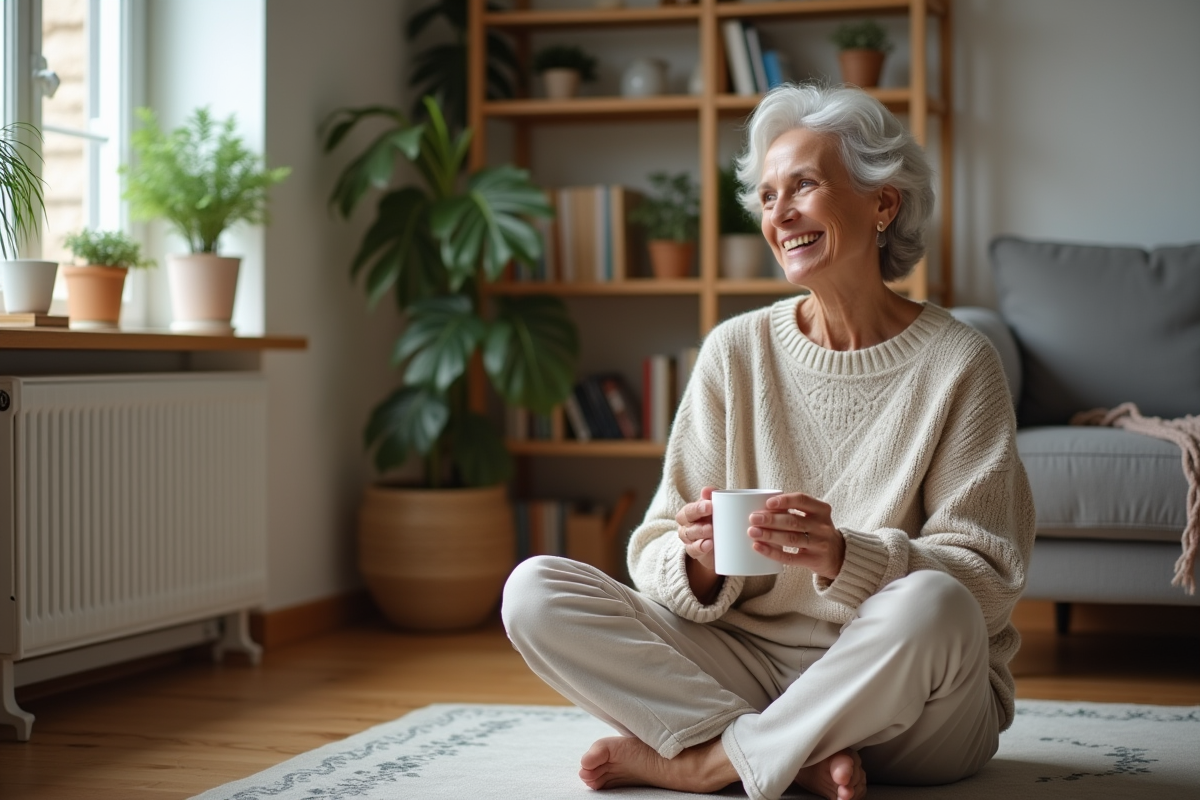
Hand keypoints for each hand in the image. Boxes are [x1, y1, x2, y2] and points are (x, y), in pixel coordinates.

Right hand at [676, 487, 722, 601]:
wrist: (717, 544)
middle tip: (712, 522)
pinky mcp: (694, 552)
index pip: (689, 509)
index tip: (710, 505)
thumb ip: (712, 498)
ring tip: (712, 532)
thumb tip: (707, 490)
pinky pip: (693, 550)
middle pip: (687, 522)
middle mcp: (685, 525)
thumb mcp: (715, 509)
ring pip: (689, 535)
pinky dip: (700, 547)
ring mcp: (688, 539)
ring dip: (701, 533)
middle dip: (699, 520)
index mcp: (689, 513)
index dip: (698, 508)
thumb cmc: (714, 521)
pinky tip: (709, 544)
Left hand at [747, 492, 844, 580]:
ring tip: (752, 532)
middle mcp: (822, 527)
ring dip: (769, 535)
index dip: (785, 501)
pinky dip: (772, 552)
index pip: (803, 500)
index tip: (768, 503)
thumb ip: (795, 510)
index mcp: (821, 510)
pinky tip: (759, 547)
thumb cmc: (817, 532)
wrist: (839, 556)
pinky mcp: (813, 560)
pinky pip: (790, 557)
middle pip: (793, 521)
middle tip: (753, 518)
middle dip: (771, 519)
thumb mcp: (814, 517)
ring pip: (790, 538)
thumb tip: (760, 508)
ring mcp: (819, 544)